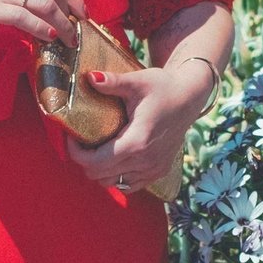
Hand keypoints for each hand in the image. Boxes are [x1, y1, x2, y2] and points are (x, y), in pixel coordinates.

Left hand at [65, 59, 210, 192]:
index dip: (76, 153)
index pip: (95, 163)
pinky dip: (117, 176)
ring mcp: (153, 169)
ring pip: (112, 183)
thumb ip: (113, 82)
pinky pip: (129, 185)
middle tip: (82, 141)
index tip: (73, 137)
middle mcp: (145, 161)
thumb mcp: (137, 81)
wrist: (190, 98)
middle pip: (99, 175)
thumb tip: (89, 77)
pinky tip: (114, 158)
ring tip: (97, 149)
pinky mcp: (159, 172)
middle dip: (85, 160)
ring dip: (100, 169)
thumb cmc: (162, 87)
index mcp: (137, 142)